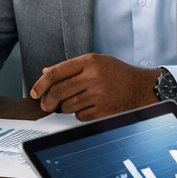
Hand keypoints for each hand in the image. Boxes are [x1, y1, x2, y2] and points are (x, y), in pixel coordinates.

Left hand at [29, 53, 156, 119]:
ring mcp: (99, 94)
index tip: (34, 92)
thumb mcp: (96, 62)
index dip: (41, 84)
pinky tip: (88, 107)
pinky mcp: (104, 110)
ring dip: (65, 108)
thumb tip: (46, 73)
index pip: (56, 72)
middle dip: (48, 101)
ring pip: (67, 106)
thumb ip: (71, 67)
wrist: (142, 88)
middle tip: (46, 105)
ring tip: (74, 102)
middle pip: (59, 91)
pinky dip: (79, 114)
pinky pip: (80, 116)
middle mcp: (94, 76)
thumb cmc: (118, 74)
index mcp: (90, 61)